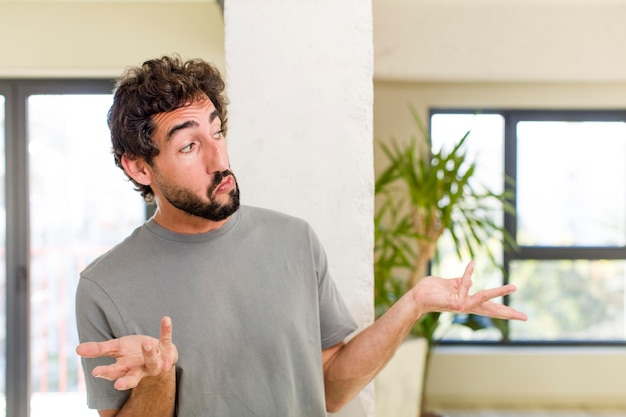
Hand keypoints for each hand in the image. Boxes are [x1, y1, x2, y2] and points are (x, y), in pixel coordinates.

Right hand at [76, 316, 177, 389]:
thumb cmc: (136, 352)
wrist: (161, 351)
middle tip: (118, 385)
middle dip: (127, 382)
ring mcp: (156, 360)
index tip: (96, 372)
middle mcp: (141, 368)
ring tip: (145, 343)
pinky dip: (166, 330)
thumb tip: (77, 349)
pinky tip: (166, 319)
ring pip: (152, 361)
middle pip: (134, 378)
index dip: (106, 373)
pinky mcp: (167, 349)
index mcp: (127, 369)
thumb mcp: (117, 349)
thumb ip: (99, 350)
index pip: (114, 373)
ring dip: (149, 353)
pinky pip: (166, 339)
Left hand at [411, 261, 527, 320]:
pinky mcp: (455, 302)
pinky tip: (472, 265)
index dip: (503, 309)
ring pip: (484, 298)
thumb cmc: (430, 290)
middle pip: (492, 310)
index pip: (489, 307)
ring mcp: (462, 306)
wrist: (416, 296)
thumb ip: (461, 282)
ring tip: (514, 287)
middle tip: (526, 317)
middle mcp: (467, 306)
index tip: (520, 314)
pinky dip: (468, 273)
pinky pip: (465, 284)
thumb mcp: (449, 284)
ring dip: (499, 291)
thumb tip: (471, 280)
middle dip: (509, 313)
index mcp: (468, 302)